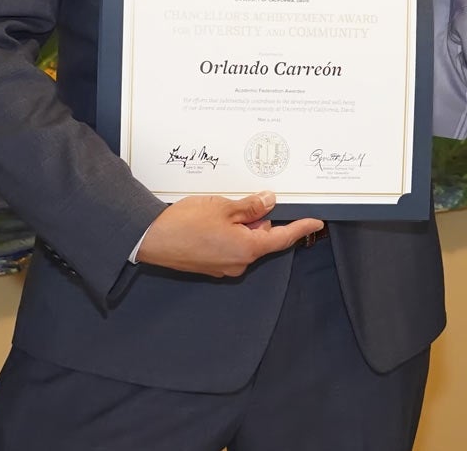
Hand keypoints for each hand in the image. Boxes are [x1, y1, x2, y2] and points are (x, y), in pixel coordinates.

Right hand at [136, 192, 322, 277]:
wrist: (150, 239)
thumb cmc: (185, 223)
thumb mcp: (224, 207)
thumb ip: (251, 206)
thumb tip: (270, 202)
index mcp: (247, 249)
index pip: (282, 238)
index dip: (300, 228)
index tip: (316, 222)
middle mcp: (238, 262)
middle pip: (261, 237)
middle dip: (258, 219)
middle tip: (245, 200)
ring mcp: (224, 266)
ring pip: (244, 241)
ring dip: (240, 225)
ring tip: (220, 209)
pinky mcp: (210, 265)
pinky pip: (228, 246)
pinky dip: (227, 232)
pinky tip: (210, 221)